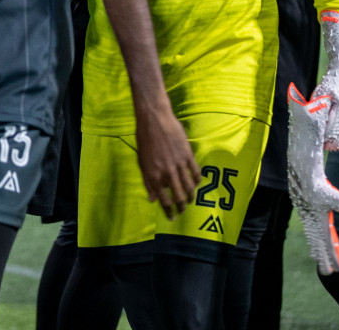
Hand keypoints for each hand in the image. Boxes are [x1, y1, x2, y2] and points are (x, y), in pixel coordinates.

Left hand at [132, 96, 199, 217]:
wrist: (154, 120)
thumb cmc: (144, 140)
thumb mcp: (141, 162)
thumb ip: (148, 182)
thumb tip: (152, 200)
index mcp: (153, 176)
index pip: (163, 200)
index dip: (169, 211)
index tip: (172, 218)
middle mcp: (166, 173)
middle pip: (178, 196)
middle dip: (181, 207)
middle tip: (183, 211)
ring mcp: (178, 164)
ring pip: (189, 186)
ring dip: (191, 196)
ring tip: (190, 200)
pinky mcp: (187, 155)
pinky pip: (195, 172)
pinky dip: (197, 180)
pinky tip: (196, 183)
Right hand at [287, 85, 338, 274]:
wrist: (302, 112)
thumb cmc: (313, 111)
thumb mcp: (313, 110)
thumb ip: (308, 110)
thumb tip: (301, 97)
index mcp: (308, 171)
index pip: (324, 193)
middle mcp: (303, 186)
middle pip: (315, 222)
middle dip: (325, 248)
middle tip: (336, 272)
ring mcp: (302, 194)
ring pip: (314, 227)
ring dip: (323, 249)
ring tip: (332, 272)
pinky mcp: (306, 196)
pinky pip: (315, 222)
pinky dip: (322, 241)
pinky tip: (330, 256)